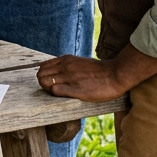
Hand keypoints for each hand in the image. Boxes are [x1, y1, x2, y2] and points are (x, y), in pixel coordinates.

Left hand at [38, 46, 156, 101]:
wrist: (116, 74)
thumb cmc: (100, 71)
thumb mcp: (80, 62)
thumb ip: (68, 65)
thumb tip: (57, 71)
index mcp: (66, 60)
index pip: (42, 66)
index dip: (44, 76)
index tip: (51, 83)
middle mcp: (65, 67)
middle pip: (40, 75)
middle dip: (42, 84)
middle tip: (52, 90)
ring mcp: (70, 77)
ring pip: (44, 82)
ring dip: (48, 90)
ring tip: (58, 94)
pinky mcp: (76, 89)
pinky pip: (56, 91)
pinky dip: (56, 95)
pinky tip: (65, 96)